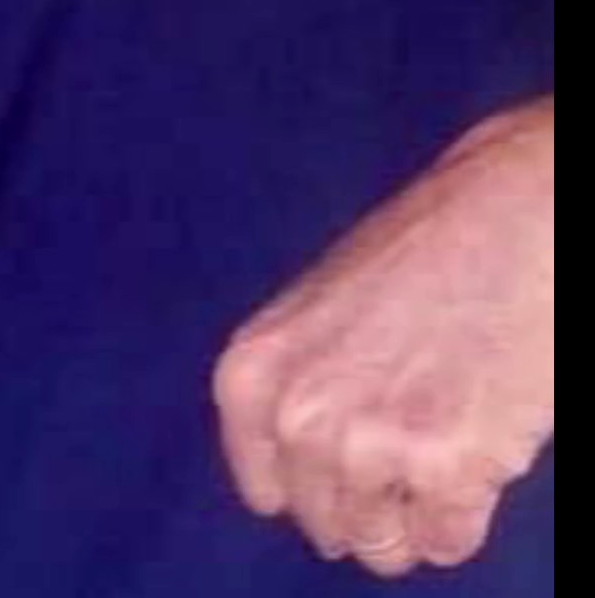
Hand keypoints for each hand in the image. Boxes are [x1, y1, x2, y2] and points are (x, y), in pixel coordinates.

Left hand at [213, 101, 554, 577]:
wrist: (512, 217)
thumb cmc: (420, 257)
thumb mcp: (315, 313)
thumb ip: (294, 392)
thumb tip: (298, 482)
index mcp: (251, 374)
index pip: (269, 491)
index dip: (321, 475)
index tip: (357, 437)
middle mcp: (298, 415)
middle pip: (328, 525)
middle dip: (372, 495)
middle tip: (412, 426)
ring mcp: (367, 444)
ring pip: (384, 547)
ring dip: (418, 507)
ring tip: (443, 426)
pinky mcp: (442, 465)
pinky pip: (445, 544)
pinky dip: (467, 510)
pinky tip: (476, 439)